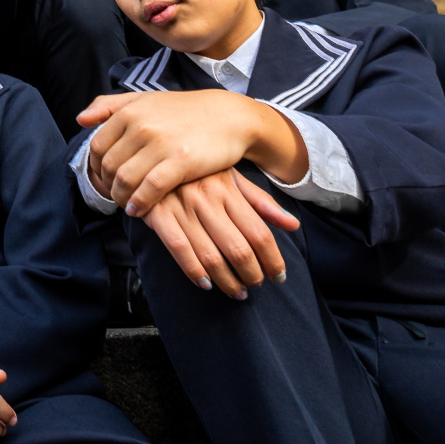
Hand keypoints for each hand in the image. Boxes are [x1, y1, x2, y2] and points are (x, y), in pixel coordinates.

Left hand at [79, 89, 306, 216]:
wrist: (229, 117)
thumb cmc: (185, 111)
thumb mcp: (145, 99)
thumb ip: (109, 106)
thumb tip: (80, 120)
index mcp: (129, 111)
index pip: (96, 146)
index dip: (94, 167)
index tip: (102, 179)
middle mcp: (141, 126)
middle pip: (108, 166)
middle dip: (107, 186)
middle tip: (115, 196)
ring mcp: (160, 143)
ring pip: (124, 180)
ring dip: (120, 198)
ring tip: (125, 205)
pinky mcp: (181, 161)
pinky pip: (149, 189)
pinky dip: (139, 203)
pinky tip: (138, 210)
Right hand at [138, 170, 300, 298]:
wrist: (151, 152)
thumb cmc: (197, 170)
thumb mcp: (231, 177)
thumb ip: (261, 202)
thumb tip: (293, 225)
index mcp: (228, 190)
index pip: (259, 233)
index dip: (273, 260)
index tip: (279, 276)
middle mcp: (207, 199)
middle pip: (238, 249)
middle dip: (252, 275)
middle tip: (256, 285)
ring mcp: (181, 207)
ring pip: (210, 255)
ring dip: (227, 281)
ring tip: (236, 292)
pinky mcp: (158, 214)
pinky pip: (178, 249)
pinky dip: (193, 271)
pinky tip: (205, 283)